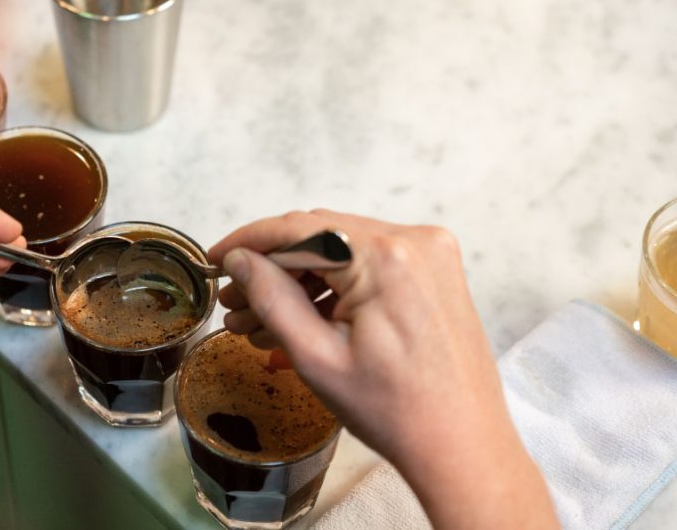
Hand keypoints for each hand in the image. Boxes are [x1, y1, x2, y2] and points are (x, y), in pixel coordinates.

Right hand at [209, 210, 557, 529]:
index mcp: (385, 258)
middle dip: (270, 267)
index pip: (297, 229)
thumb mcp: (317, 357)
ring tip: (257, 321)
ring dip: (298, 281)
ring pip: (341, 251)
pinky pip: (368, 265)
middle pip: (319, 236)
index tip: (214, 260)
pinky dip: (332, 288)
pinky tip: (300, 321)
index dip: (247, 242)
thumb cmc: (397, 412)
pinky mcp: (433, 272)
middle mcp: (413, 242)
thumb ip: (272, 298)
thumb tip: (239, 260)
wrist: (462, 445)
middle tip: (233, 301)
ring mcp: (429, 255)